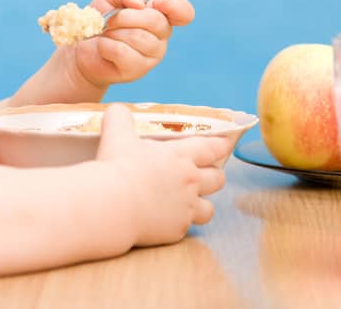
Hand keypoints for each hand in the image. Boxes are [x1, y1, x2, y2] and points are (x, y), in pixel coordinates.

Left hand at [74, 0, 194, 88]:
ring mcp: (152, 55)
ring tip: (105, 34)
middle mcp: (161, 36)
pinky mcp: (137, 70)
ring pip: (137, 36)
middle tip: (109, 20)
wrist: (83, 48)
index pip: (184, 12)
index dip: (175, 6)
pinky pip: (122, 51)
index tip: (156, 2)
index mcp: (160, 15)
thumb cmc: (101, 21)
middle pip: (155, 21)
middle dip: (125, 16)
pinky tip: (103, 47)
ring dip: (113, 31)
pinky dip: (106, 45)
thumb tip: (139, 3)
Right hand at [95, 104, 228, 246]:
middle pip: (217, 179)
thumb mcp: (116, 135)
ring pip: (209, 209)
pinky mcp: (176, 230)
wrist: (113, 205)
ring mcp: (186, 209)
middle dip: (215, 175)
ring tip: (193, 202)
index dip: (221, 146)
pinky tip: (167, 220)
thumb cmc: (118, 167)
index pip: (211, 148)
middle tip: (207, 174)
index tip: (227, 144)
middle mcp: (190, 182)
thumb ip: (120, 118)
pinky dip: (179, 223)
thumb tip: (117, 110)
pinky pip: (185, 228)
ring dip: (203, 204)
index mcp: (180, 156)